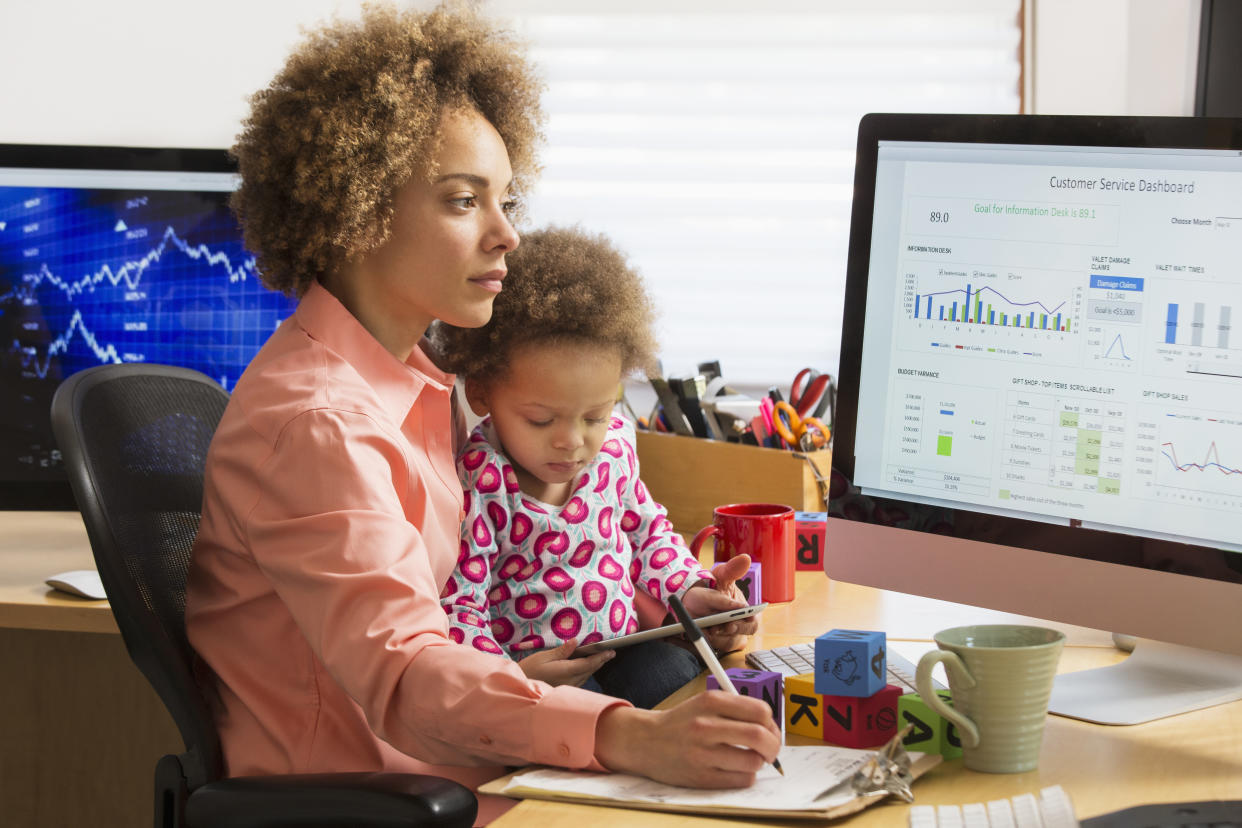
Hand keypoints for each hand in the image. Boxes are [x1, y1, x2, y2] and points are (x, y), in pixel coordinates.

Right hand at [517, 638, 612, 686]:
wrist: (519, 689)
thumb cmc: (528, 670)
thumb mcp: (543, 657)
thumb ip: (561, 651)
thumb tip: (576, 642)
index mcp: (566, 671)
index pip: (588, 663)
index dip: (601, 657)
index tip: (611, 651)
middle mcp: (570, 681)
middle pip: (589, 670)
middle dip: (600, 661)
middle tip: (610, 653)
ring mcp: (567, 687)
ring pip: (586, 676)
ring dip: (594, 667)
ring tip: (601, 658)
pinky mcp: (563, 689)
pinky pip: (580, 680)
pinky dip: (586, 672)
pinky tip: (586, 668)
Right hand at [594, 690, 780, 787]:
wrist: (646, 742)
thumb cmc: (682, 722)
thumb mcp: (704, 703)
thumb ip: (735, 708)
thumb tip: (770, 725)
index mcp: (710, 701)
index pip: (759, 710)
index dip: (771, 722)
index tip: (769, 728)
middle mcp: (705, 726)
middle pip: (759, 736)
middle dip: (773, 745)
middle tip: (770, 748)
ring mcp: (702, 754)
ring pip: (753, 761)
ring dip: (758, 762)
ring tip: (749, 758)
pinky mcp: (701, 777)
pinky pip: (741, 780)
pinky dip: (746, 775)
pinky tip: (736, 768)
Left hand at [680, 554, 757, 652]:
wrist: (695, 598)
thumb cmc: (715, 587)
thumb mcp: (721, 576)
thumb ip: (732, 569)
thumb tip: (745, 558)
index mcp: (746, 613)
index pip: (752, 623)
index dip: (746, 624)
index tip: (734, 621)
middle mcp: (739, 628)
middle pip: (737, 637)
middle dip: (725, 632)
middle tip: (715, 627)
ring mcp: (726, 638)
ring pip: (722, 644)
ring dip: (712, 638)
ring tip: (702, 628)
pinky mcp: (714, 645)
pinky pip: (710, 648)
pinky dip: (702, 641)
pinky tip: (695, 633)